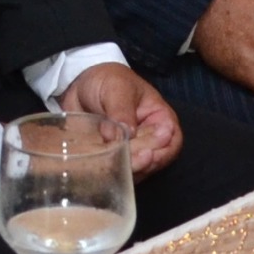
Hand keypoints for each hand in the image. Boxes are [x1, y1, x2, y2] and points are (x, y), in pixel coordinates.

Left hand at [57, 58, 183, 175]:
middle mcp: (150, 139)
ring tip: (110, 166)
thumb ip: (121, 110)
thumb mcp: (116, 88)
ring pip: (135, 170)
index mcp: (160, 119)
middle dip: (140, 163)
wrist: (81, 85)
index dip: (162, 151)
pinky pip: (116, 172)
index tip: (147, 155)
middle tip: (124, 161)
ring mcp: (131, 151)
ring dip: (124, 171)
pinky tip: (99, 171)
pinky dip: (109, 173)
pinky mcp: (114, 158)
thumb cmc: (108, 80)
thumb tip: (122, 135)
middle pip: (153, 160)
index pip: (171, 141)